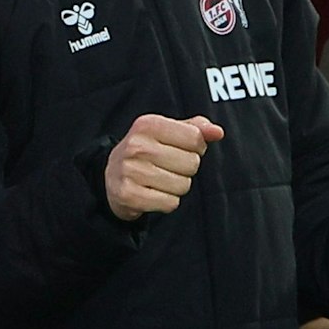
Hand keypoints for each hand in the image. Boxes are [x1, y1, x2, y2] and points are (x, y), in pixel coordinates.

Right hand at [104, 114, 224, 221]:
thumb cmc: (146, 151)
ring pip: (183, 186)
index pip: (195, 138)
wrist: (110, 177)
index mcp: (148, 124)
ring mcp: (131, 171)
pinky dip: (167, 202)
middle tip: (168, 167)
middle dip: (186, 169)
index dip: (196, 147)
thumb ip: (195, 129)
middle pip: (192, 163)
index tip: (182, 149)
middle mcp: (137, 145)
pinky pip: (170, 203)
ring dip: (177, 187)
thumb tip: (217, 132)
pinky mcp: (129, 195)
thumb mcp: (167, 132)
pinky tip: (154, 193)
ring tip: (160, 180)